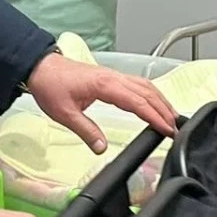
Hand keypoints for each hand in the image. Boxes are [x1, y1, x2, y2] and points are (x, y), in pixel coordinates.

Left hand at [22, 52, 177, 153]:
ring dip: (160, 100)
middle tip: (176, 127)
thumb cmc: (50, 87)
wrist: (40, 68)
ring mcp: (113, 75)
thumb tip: (102, 148)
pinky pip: (136, 83)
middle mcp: (114, 77)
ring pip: (145, 85)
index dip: (155, 116)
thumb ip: (86, 131)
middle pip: (147, 92)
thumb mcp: (65, 114)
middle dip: (164, 109)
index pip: (137, 102)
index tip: (167, 129)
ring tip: (172, 116)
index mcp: (106, 85)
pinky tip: (154, 102)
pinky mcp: (110, 77)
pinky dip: (150, 93)